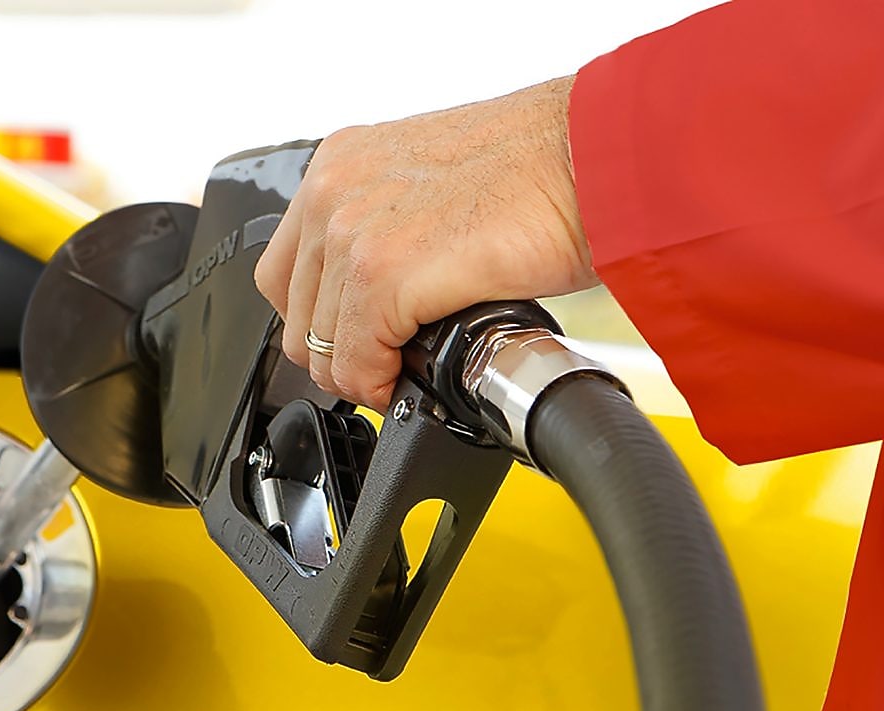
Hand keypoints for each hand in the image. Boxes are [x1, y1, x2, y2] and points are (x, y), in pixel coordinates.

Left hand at [254, 75, 597, 410]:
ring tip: (405, 370)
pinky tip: (413, 375)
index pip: (287, 270)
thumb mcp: (434, 184)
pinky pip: (355, 361)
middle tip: (385, 364)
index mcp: (342, 164)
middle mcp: (334, 189)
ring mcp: (352, 230)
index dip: (320, 318)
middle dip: (338, 352)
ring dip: (361, 372)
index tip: (354, 337)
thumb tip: (381, 295)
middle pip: (295, 312)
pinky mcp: (384, 272)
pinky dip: (380, 383)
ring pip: (320, 345)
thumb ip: (390, 226)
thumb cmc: (543, 165)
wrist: (597, 155)